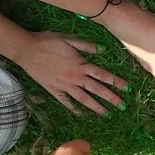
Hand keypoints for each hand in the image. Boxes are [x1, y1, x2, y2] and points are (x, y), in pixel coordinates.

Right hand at [13, 32, 127, 115]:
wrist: (26, 49)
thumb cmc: (48, 41)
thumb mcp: (69, 39)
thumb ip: (87, 46)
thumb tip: (103, 50)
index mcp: (80, 64)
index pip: (103, 75)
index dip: (116, 82)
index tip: (127, 89)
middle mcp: (75, 77)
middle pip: (97, 90)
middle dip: (111, 99)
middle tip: (122, 107)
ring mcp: (64, 85)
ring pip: (83, 99)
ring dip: (96, 107)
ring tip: (107, 114)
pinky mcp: (53, 90)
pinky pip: (66, 101)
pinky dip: (74, 108)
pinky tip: (81, 114)